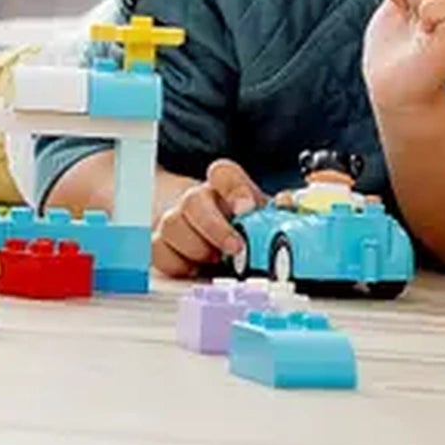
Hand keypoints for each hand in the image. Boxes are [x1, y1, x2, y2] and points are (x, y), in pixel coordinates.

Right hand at [152, 158, 267, 282]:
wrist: (213, 247)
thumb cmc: (241, 231)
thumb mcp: (263, 220)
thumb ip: (277, 211)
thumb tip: (285, 204)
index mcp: (224, 188)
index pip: (223, 173)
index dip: (234, 189)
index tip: (247, 210)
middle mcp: (197, 201)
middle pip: (192, 200)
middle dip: (214, 228)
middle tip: (235, 248)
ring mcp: (175, 222)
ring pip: (172, 226)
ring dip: (197, 248)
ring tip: (216, 262)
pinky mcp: (161, 246)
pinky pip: (159, 253)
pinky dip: (178, 265)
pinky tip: (196, 270)